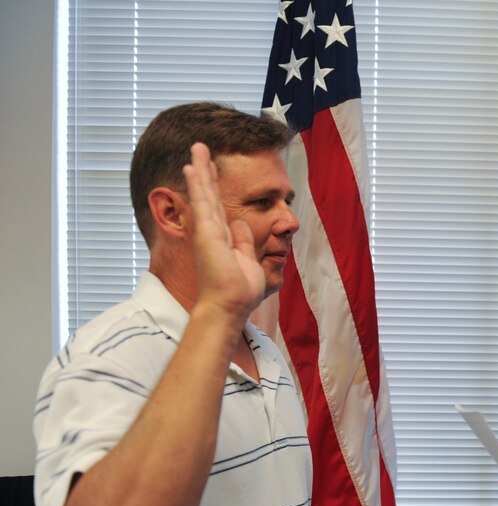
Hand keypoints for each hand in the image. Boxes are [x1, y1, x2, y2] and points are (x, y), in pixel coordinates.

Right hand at [181, 142, 265, 321]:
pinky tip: (192, 167)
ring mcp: (207, 231)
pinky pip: (202, 203)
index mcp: (222, 238)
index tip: (211, 169)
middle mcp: (211, 232)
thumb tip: (242, 224)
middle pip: (209, 194)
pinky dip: (197, 184)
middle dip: (206, 171)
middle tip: (201, 148)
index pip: (218, 206)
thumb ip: (243, 241)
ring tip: (197, 147)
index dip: (215, 186)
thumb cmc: (239, 291)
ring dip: (200, 169)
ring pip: (204, 194)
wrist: (230, 306)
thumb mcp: (247, 260)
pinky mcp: (205, 233)